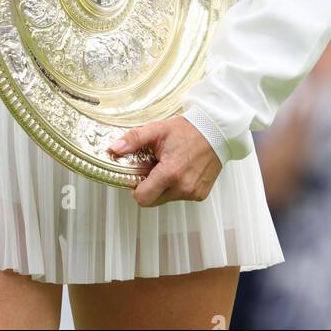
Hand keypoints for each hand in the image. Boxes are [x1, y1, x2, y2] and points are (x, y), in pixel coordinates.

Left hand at [107, 115, 223, 206]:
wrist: (216, 131)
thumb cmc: (188, 130)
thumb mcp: (158, 129)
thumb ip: (134, 139)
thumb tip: (114, 148)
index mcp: (170, 173)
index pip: (142, 198)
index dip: (136, 188)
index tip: (139, 175)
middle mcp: (183, 187)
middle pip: (153, 200)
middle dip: (150, 187)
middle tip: (155, 167)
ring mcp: (193, 193)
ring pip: (167, 199)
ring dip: (164, 187)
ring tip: (171, 166)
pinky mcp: (201, 194)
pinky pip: (181, 196)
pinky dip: (177, 186)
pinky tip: (182, 170)